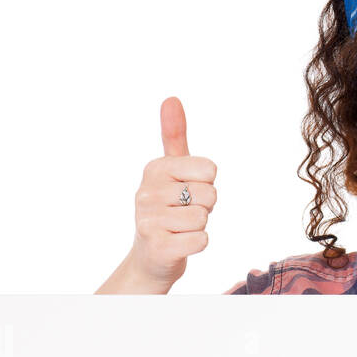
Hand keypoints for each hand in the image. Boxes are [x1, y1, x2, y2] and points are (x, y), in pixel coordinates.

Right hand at [128, 97, 217, 292]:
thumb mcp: (171, 172)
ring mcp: (149, 220)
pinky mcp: (158, 246)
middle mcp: (146, 191)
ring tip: (180, 230)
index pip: (209, 170)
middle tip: (184, 215)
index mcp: (155, 168)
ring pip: (204, 218)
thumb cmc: (168, 211)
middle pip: (209, 195)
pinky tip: (179, 244)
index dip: (207, 185)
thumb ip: (174, 137)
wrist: (151, 258)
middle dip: (205, 208)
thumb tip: (171, 99)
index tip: (188, 193)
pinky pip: (201, 240)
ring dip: (199, 228)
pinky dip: (197, 244)